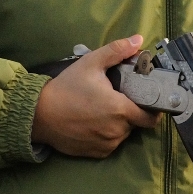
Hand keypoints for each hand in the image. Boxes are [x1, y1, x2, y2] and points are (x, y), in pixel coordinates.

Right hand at [32, 35, 161, 157]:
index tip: (147, 100)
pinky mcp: (96, 153)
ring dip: (118, 124)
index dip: (153, 109)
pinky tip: (93, 123)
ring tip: (101, 110)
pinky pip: (110, 144)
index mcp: (121, 109)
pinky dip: (106, 135)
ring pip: (122, 134)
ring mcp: (107, 144)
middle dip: (130, 112)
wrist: (39, 114)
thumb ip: (117, 51)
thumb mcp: (91, 63)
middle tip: (115, 99)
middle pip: (135, 123)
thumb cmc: (66, 88)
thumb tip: (138, 40)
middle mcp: (117, 131)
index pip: (151, 117)